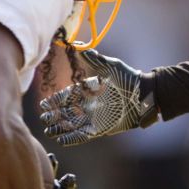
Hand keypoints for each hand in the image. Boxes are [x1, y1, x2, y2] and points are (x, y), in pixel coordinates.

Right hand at [39, 50, 159, 145]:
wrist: (144, 96)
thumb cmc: (129, 80)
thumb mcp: (111, 67)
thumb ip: (96, 59)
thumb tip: (83, 48)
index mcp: (89, 91)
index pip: (68, 97)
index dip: (56, 101)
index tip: (44, 104)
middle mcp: (90, 105)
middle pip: (67, 112)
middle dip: (54, 115)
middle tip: (43, 118)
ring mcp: (95, 118)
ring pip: (72, 125)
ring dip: (60, 128)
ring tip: (48, 131)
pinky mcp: (101, 129)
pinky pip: (83, 135)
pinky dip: (72, 138)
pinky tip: (61, 139)